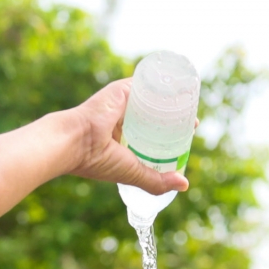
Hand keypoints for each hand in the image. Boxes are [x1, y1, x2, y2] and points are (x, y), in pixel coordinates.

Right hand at [64, 80, 189, 195]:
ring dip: (172, 101)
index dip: (171, 136)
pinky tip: (179, 89)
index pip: (153, 134)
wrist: (76, 141)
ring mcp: (124, 102)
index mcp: (123, 138)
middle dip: (175, 118)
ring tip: (189, 106)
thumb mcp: (132, 174)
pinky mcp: (123, 89)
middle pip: (156, 115)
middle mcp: (124, 118)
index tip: (186, 137)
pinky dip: (162, 85)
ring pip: (154, 99)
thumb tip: (184, 185)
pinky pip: (147, 84)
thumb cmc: (98, 160)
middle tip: (192, 124)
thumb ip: (157, 181)